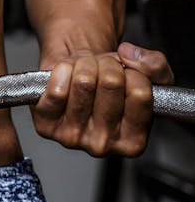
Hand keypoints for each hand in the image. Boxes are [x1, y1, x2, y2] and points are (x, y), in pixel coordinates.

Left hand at [32, 42, 173, 157]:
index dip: (132, 72)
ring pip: (84, 81)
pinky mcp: (47, 125)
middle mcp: (104, 146)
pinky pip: (56, 89)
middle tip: (102, 71)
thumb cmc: (110, 82)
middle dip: (107, 64)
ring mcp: (73, 138)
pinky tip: (65, 76)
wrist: (75, 75)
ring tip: (85, 72)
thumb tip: (128, 55)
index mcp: (133, 142)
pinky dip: (61, 70)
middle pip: (111, 83)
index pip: (140, 93)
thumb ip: (154, 65)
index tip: (126, 76)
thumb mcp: (146, 75)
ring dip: (84, 64)